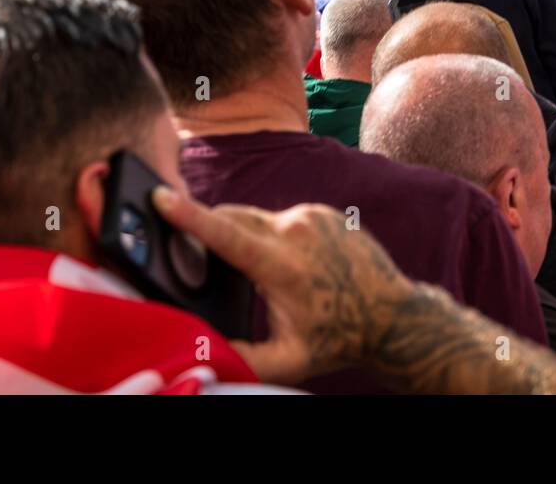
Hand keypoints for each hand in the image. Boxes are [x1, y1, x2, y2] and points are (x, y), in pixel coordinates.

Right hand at [153, 189, 555, 394]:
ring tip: (267, 277)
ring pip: (256, 217)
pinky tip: (290, 265)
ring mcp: (312, 215)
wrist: (393, 316)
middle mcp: (297, 231)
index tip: (161, 195)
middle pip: (233, 217)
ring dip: (247, 238)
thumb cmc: (340, 338)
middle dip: (210, 230)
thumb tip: (196, 350)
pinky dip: (272, 235)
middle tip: (200, 255)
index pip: (226, 235)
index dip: (189, 216)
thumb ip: (239, 355)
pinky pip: (281, 217)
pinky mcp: (322, 211)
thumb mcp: (286, 359)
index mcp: (283, 266)